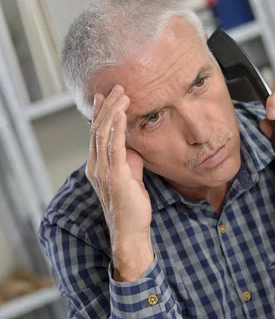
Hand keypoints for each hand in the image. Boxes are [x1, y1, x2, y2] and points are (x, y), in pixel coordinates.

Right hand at [86, 84, 152, 279]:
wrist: (131, 231)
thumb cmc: (131, 206)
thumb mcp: (130, 176)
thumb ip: (129, 159)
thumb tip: (134, 144)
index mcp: (96, 166)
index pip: (96, 133)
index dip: (99, 112)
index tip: (105, 94)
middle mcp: (95, 166)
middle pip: (97, 129)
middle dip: (107, 106)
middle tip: (116, 87)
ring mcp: (103, 171)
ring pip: (104, 133)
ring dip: (114, 111)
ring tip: (123, 93)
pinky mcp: (115, 176)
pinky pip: (115, 146)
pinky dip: (118, 127)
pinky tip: (124, 113)